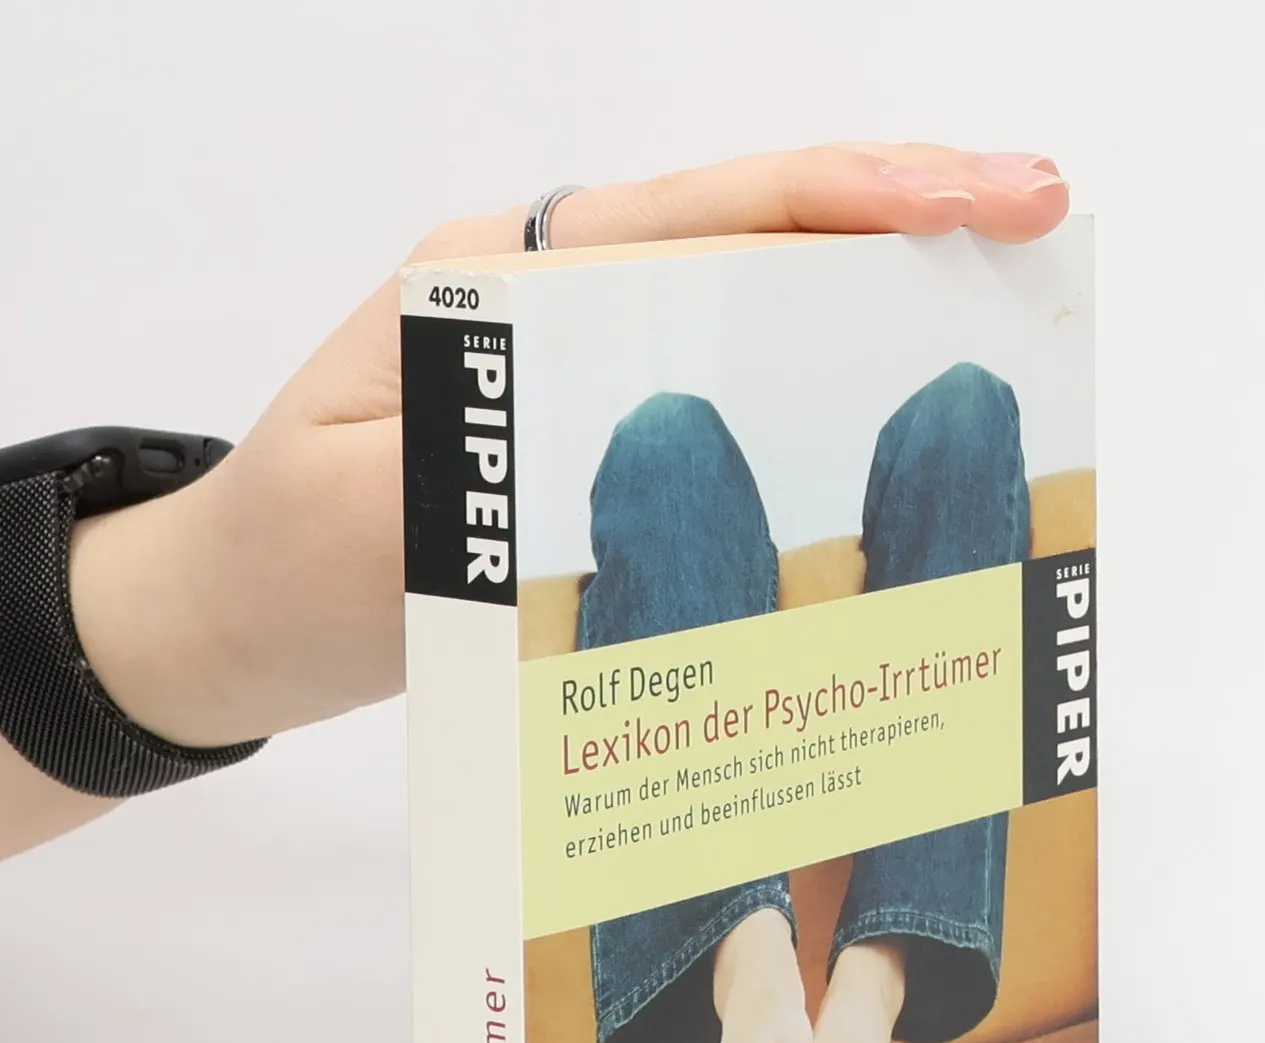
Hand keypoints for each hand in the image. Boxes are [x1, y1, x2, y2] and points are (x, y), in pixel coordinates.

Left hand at [71, 144, 1068, 746]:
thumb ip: (484, 472)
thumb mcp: (358, 523)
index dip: (851, 200)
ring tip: (998, 311)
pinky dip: (810, 401)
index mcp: (498, 279)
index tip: (979, 202)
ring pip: (747, 312)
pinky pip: (720, 403)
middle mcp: (549, 300)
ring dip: (872, 306)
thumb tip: (625, 447)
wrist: (225, 620)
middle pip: (749, 236)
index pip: (703, 215)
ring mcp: (574, 367)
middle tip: (1040, 226)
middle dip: (901, 222)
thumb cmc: (275, 563)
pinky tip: (884, 426)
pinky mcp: (586, 443)